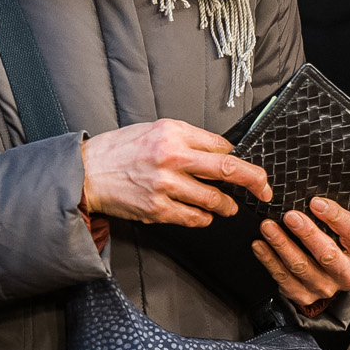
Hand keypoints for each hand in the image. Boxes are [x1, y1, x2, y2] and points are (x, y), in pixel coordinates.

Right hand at [80, 119, 272, 226]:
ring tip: (226, 206)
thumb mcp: (153, 131)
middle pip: (228, 170)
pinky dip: (204, 218)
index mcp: (172, 133)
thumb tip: (222, 153)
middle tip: (264, 189)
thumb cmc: (119, 152)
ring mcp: (164, 186)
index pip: (221, 147)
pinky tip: (202, 214)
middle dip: (255, 181)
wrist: (84, 174)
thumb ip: (187, 140)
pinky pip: (195, 218)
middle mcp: (170, 158)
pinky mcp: (157, 209)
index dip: (237, 159)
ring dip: (227, 205)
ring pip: (215, 200)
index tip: (247, 169)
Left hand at [249, 197, 349, 316]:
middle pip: (327, 254)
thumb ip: (333, 218)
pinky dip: (269, 260)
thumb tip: (312, 202)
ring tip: (268, 227)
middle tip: (290, 216)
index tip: (315, 203)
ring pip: (301, 266)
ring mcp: (325, 287)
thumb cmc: (338, 247)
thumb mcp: (345, 232)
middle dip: (307, 233)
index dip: (335, 217)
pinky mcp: (305, 295)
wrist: (332, 278)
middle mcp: (347, 274)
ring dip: (282, 244)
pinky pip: (284, 279)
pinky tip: (260, 245)